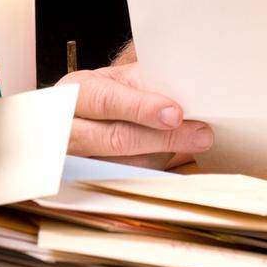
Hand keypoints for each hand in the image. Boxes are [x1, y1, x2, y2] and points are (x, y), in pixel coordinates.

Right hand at [57, 62, 212, 169]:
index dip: (141, 108)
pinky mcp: (82, 185)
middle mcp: (65, 127)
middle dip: (162, 138)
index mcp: (76, 92)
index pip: (106, 100)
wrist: (76, 119)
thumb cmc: (106, 96)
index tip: (176, 114)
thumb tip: (188, 90)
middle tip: (200, 135)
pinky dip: (151, 172)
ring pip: (121, 166)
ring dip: (161, 157)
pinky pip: (122, 183)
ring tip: (192, 143)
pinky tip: (170, 159)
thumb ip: (146, 84)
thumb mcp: (119, 81)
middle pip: (115, 138)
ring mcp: (71, 161)